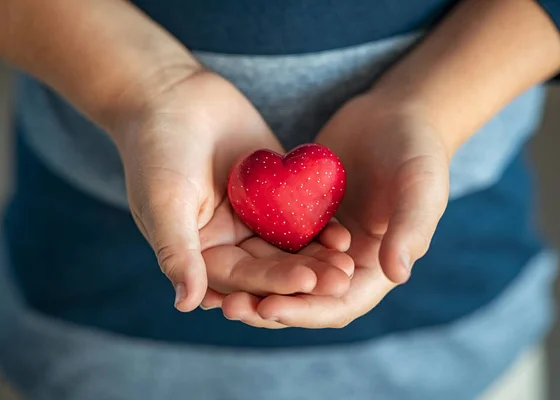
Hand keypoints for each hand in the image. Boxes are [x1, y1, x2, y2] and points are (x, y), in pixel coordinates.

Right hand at [116, 71, 353, 311]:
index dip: (273, 281)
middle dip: (304, 273)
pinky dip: (319, 224)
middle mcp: (228, 240)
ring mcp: (253, 217)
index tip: (307, 283)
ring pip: (289, 244)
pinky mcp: (272, 192)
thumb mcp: (164, 201)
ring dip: (317, 255)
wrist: (172, 95)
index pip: (240, 276)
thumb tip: (186, 305)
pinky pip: (298, 212)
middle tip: (340, 281)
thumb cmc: (158, 148)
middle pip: (270, 265)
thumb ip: (177, 251)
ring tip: (348, 264)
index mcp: (200, 252)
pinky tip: (343, 234)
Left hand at [211, 93, 449, 327]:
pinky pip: (274, 238)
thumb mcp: (420, 185)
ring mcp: (322, 240)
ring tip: (216, 290)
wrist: (395, 113)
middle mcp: (347, 262)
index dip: (305, 311)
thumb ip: (412, 228)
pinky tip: (219, 248)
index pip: (339, 303)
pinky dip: (250, 248)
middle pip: (305, 296)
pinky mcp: (303, 217)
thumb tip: (396, 275)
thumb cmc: (417, 148)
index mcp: (377, 267)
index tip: (269, 307)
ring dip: (253, 283)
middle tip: (228, 306)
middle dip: (268, 305)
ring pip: (283, 272)